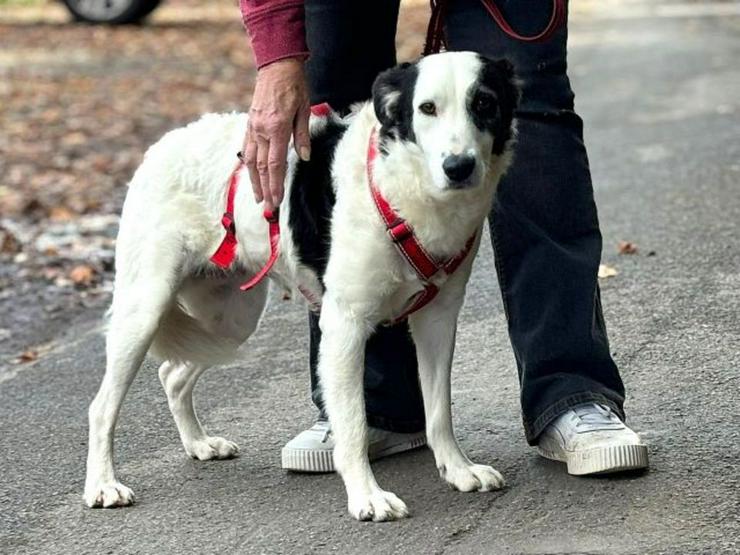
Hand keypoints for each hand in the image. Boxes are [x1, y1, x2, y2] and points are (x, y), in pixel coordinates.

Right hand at [242, 58, 310, 210]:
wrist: (276, 66)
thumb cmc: (294, 86)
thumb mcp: (305, 110)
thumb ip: (302, 136)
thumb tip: (304, 157)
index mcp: (277, 128)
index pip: (274, 164)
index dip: (275, 185)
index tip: (276, 200)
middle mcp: (261, 130)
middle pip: (261, 168)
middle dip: (265, 189)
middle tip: (268, 208)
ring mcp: (253, 127)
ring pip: (251, 161)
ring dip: (254, 181)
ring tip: (258, 197)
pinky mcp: (250, 124)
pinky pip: (247, 149)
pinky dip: (248, 165)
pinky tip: (251, 175)